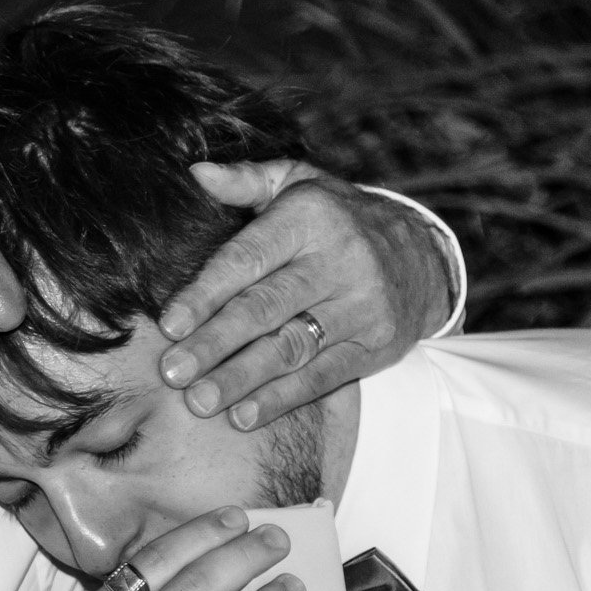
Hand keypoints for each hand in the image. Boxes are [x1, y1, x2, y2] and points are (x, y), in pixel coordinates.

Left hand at [156, 160, 451, 430]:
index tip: (167, 325)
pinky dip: (281, 399)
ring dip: (241, 379)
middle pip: (266, 308)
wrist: (423, 255)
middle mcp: (340, 261)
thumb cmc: (336, 219)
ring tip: (199, 402)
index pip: (248, 259)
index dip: (205, 293)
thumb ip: (245, 182)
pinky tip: (243, 416)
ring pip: (292, 348)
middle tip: (172, 373)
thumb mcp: (298, 184)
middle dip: (215, 343)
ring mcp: (361, 306)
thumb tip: (195, 174)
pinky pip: (323, 377)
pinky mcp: (376, 345)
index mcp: (310, 218)